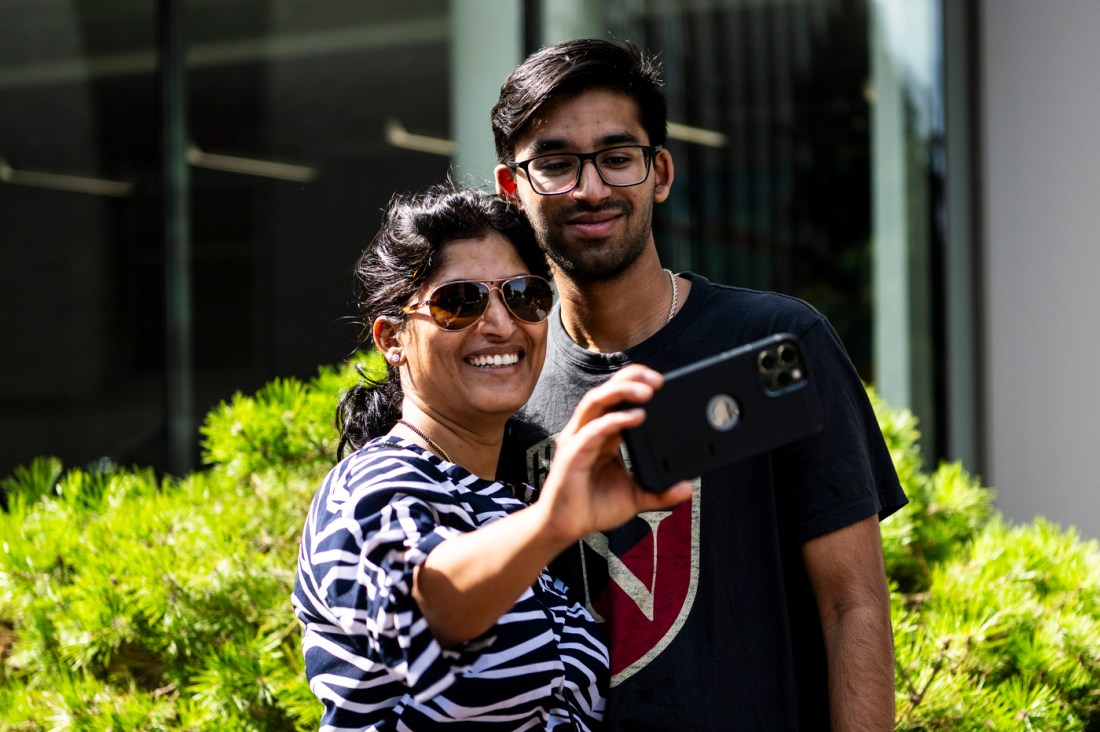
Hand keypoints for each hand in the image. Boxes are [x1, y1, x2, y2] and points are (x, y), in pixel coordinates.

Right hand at [535, 364, 692, 544]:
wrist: (565, 527)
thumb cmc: (593, 507)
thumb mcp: (635, 497)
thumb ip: (660, 492)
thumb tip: (687, 488)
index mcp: (603, 434)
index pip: (617, 398)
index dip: (637, 384)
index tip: (663, 383)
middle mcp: (589, 430)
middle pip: (606, 391)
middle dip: (631, 379)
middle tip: (658, 381)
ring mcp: (578, 439)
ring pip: (596, 402)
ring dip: (621, 392)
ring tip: (647, 392)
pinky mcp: (572, 454)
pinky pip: (593, 430)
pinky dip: (615, 420)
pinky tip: (636, 418)